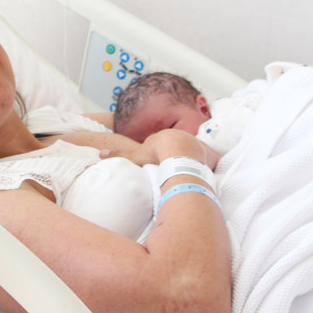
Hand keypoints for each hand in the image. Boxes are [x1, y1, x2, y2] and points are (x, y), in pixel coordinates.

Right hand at [100, 129, 221, 169]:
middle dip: (178, 156)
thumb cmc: (158, 153)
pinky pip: (212, 160)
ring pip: (196, 153)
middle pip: (179, 148)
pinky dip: (211, 166)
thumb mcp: (136, 155)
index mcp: (164, 138)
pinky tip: (209, 174)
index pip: (161, 145)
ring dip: (194, 160)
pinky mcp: (211, 155)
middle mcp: (182, 138)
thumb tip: (100, 154)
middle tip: (176, 169)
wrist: (181, 152)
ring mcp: (197, 145)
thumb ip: (120, 155)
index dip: (159, 153)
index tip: (160, 162)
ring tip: (192, 173)